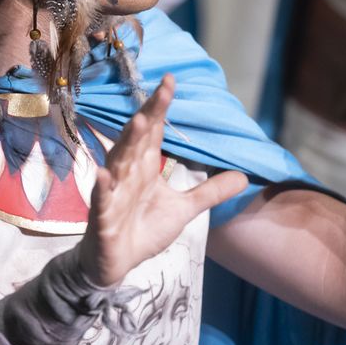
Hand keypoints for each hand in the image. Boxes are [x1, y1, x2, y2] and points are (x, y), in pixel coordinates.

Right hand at [78, 74, 248, 286]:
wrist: (113, 264)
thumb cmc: (143, 230)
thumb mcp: (184, 210)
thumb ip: (210, 192)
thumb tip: (245, 177)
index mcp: (144, 167)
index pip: (155, 132)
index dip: (161, 106)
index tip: (170, 80)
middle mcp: (127, 173)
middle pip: (137, 139)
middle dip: (149, 115)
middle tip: (162, 91)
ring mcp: (112, 193)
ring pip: (118, 162)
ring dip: (127, 143)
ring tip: (140, 123)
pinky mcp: (102, 217)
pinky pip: (101, 199)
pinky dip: (101, 187)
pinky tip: (103, 174)